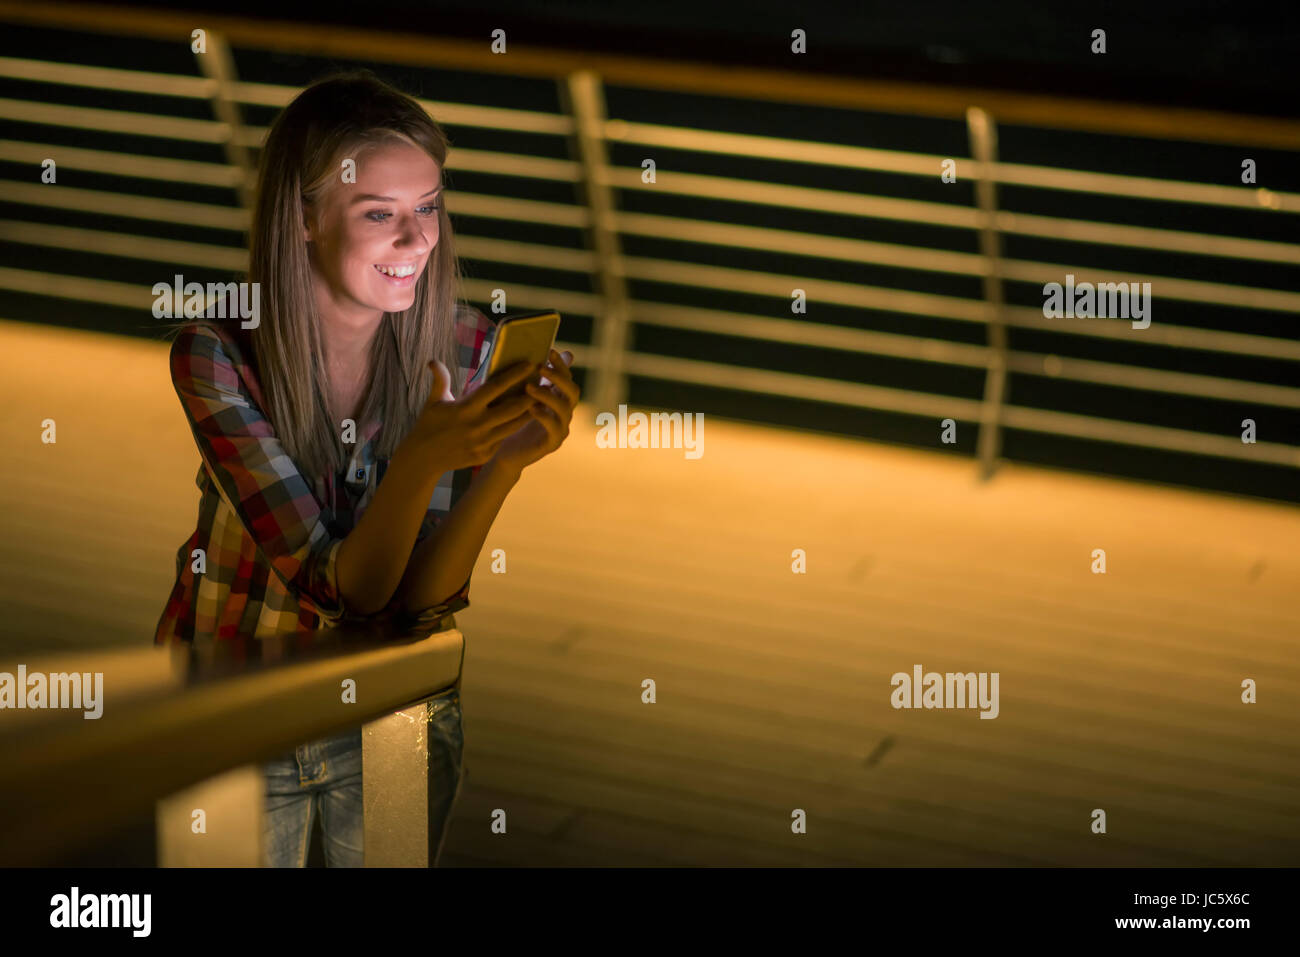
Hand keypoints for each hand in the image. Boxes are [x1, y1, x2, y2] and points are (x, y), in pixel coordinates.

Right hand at [410, 357, 540, 474]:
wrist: (423, 459)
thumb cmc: (428, 425)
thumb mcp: (433, 402)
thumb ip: (439, 380)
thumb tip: (433, 361)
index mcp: (466, 408)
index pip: (495, 387)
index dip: (514, 375)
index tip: (530, 364)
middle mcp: (477, 425)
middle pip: (512, 408)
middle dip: (530, 395)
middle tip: (544, 382)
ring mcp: (483, 442)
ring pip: (513, 425)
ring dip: (528, 413)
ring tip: (540, 400)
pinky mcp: (485, 455)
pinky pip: (503, 439)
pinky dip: (514, 429)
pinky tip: (525, 420)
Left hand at [489, 349, 577, 474]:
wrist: (504, 451)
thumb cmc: (509, 420)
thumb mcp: (517, 396)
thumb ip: (525, 377)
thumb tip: (523, 352)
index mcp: (557, 398)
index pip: (566, 377)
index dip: (561, 364)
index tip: (550, 351)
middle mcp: (563, 412)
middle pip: (573, 390)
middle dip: (559, 377)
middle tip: (541, 367)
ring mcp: (561, 428)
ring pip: (565, 408)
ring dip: (548, 395)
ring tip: (529, 387)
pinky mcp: (552, 443)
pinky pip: (555, 428)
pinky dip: (544, 416)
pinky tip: (531, 408)